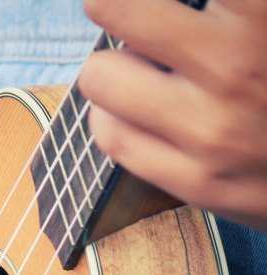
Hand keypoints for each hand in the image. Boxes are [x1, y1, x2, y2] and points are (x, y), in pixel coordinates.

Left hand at [79, 0, 266, 230]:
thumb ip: (240, 6)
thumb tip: (198, 5)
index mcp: (263, 13)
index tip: (171, 3)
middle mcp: (235, 68)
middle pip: (110, 3)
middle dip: (117, 0)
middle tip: (127, 8)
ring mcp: (211, 133)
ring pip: (98, 76)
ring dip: (113, 64)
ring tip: (141, 66)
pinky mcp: (196, 182)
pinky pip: (110, 135)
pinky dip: (111, 115)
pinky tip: (135, 109)